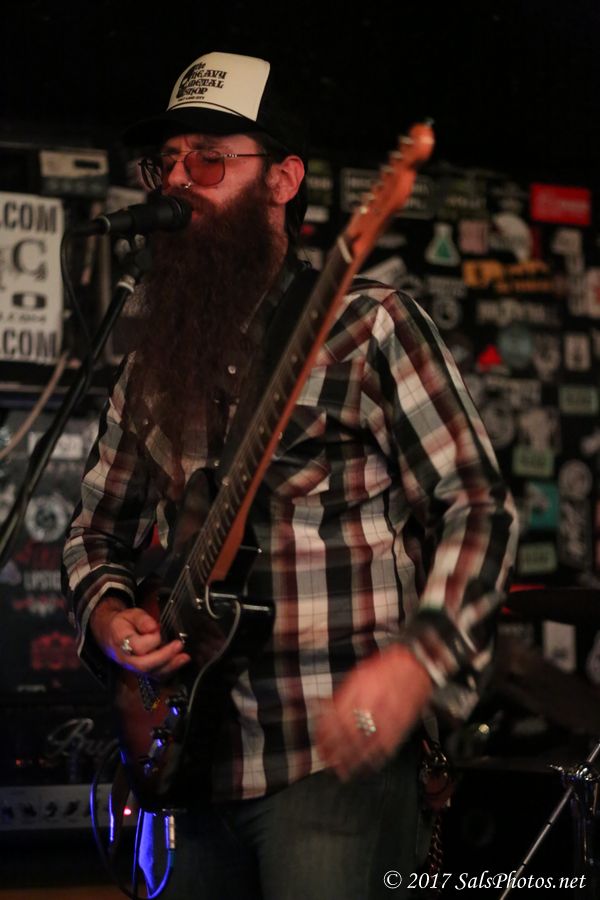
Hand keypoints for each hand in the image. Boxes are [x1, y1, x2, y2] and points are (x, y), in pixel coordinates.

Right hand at [90, 597, 190, 677]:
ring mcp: (132, 667)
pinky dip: (169, 670)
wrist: (110, 633)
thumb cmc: (122, 623)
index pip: (138, 647)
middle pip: (144, 665)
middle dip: (164, 657)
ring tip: (184, 657)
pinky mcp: (140, 670)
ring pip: (151, 673)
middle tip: (178, 646)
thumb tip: (154, 628)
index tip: (158, 629)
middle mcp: (125, 658)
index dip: (151, 639)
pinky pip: (155, 675)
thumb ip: (142, 619)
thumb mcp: (130, 614)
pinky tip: (179, 662)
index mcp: (121, 642)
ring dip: (170, 666)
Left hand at [316, 643, 433, 780]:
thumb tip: (324, 710)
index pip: (335, 719)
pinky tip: (367, 766)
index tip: (320, 745)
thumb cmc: (384, 669)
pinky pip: (386, 748)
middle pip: (348, 736)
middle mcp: (370, 707)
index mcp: (356, 693)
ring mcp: (385, 719)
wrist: (414, 666)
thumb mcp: (356, 677)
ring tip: (342, 772)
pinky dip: (375, 759)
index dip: (325, 736)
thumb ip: (341, 696)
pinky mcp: (400, 727)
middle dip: (336, 753)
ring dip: (353, 761)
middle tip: (328, 761)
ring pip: (366, 746)